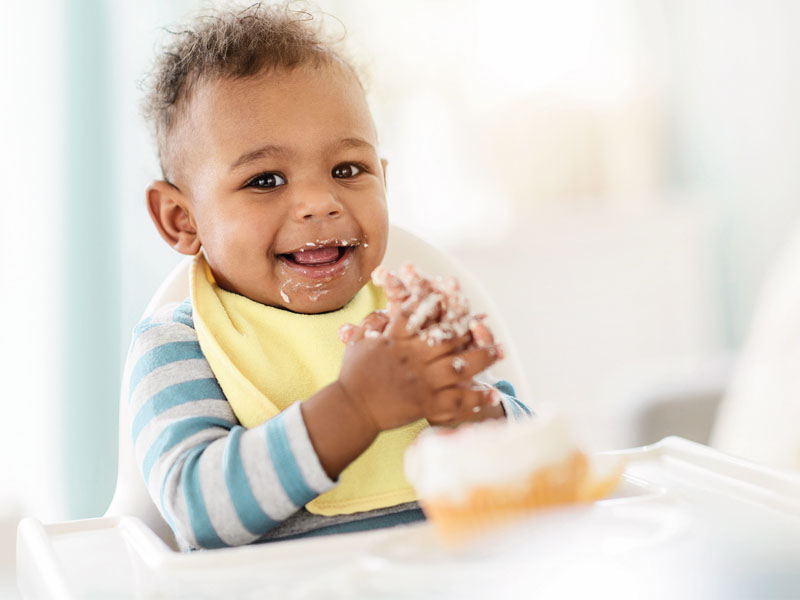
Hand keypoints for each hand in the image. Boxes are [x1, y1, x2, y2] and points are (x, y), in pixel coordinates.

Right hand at [337, 293, 501, 433]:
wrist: (351, 410)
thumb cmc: (353, 376)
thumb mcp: (359, 342)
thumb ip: (373, 322)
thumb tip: (387, 307)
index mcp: (396, 340)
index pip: (419, 314)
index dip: (437, 301)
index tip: (452, 292)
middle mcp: (412, 358)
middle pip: (448, 338)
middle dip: (469, 327)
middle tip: (486, 321)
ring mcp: (421, 381)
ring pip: (459, 367)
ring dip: (482, 358)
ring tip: (499, 352)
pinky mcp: (426, 404)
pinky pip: (457, 400)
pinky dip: (476, 398)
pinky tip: (492, 394)